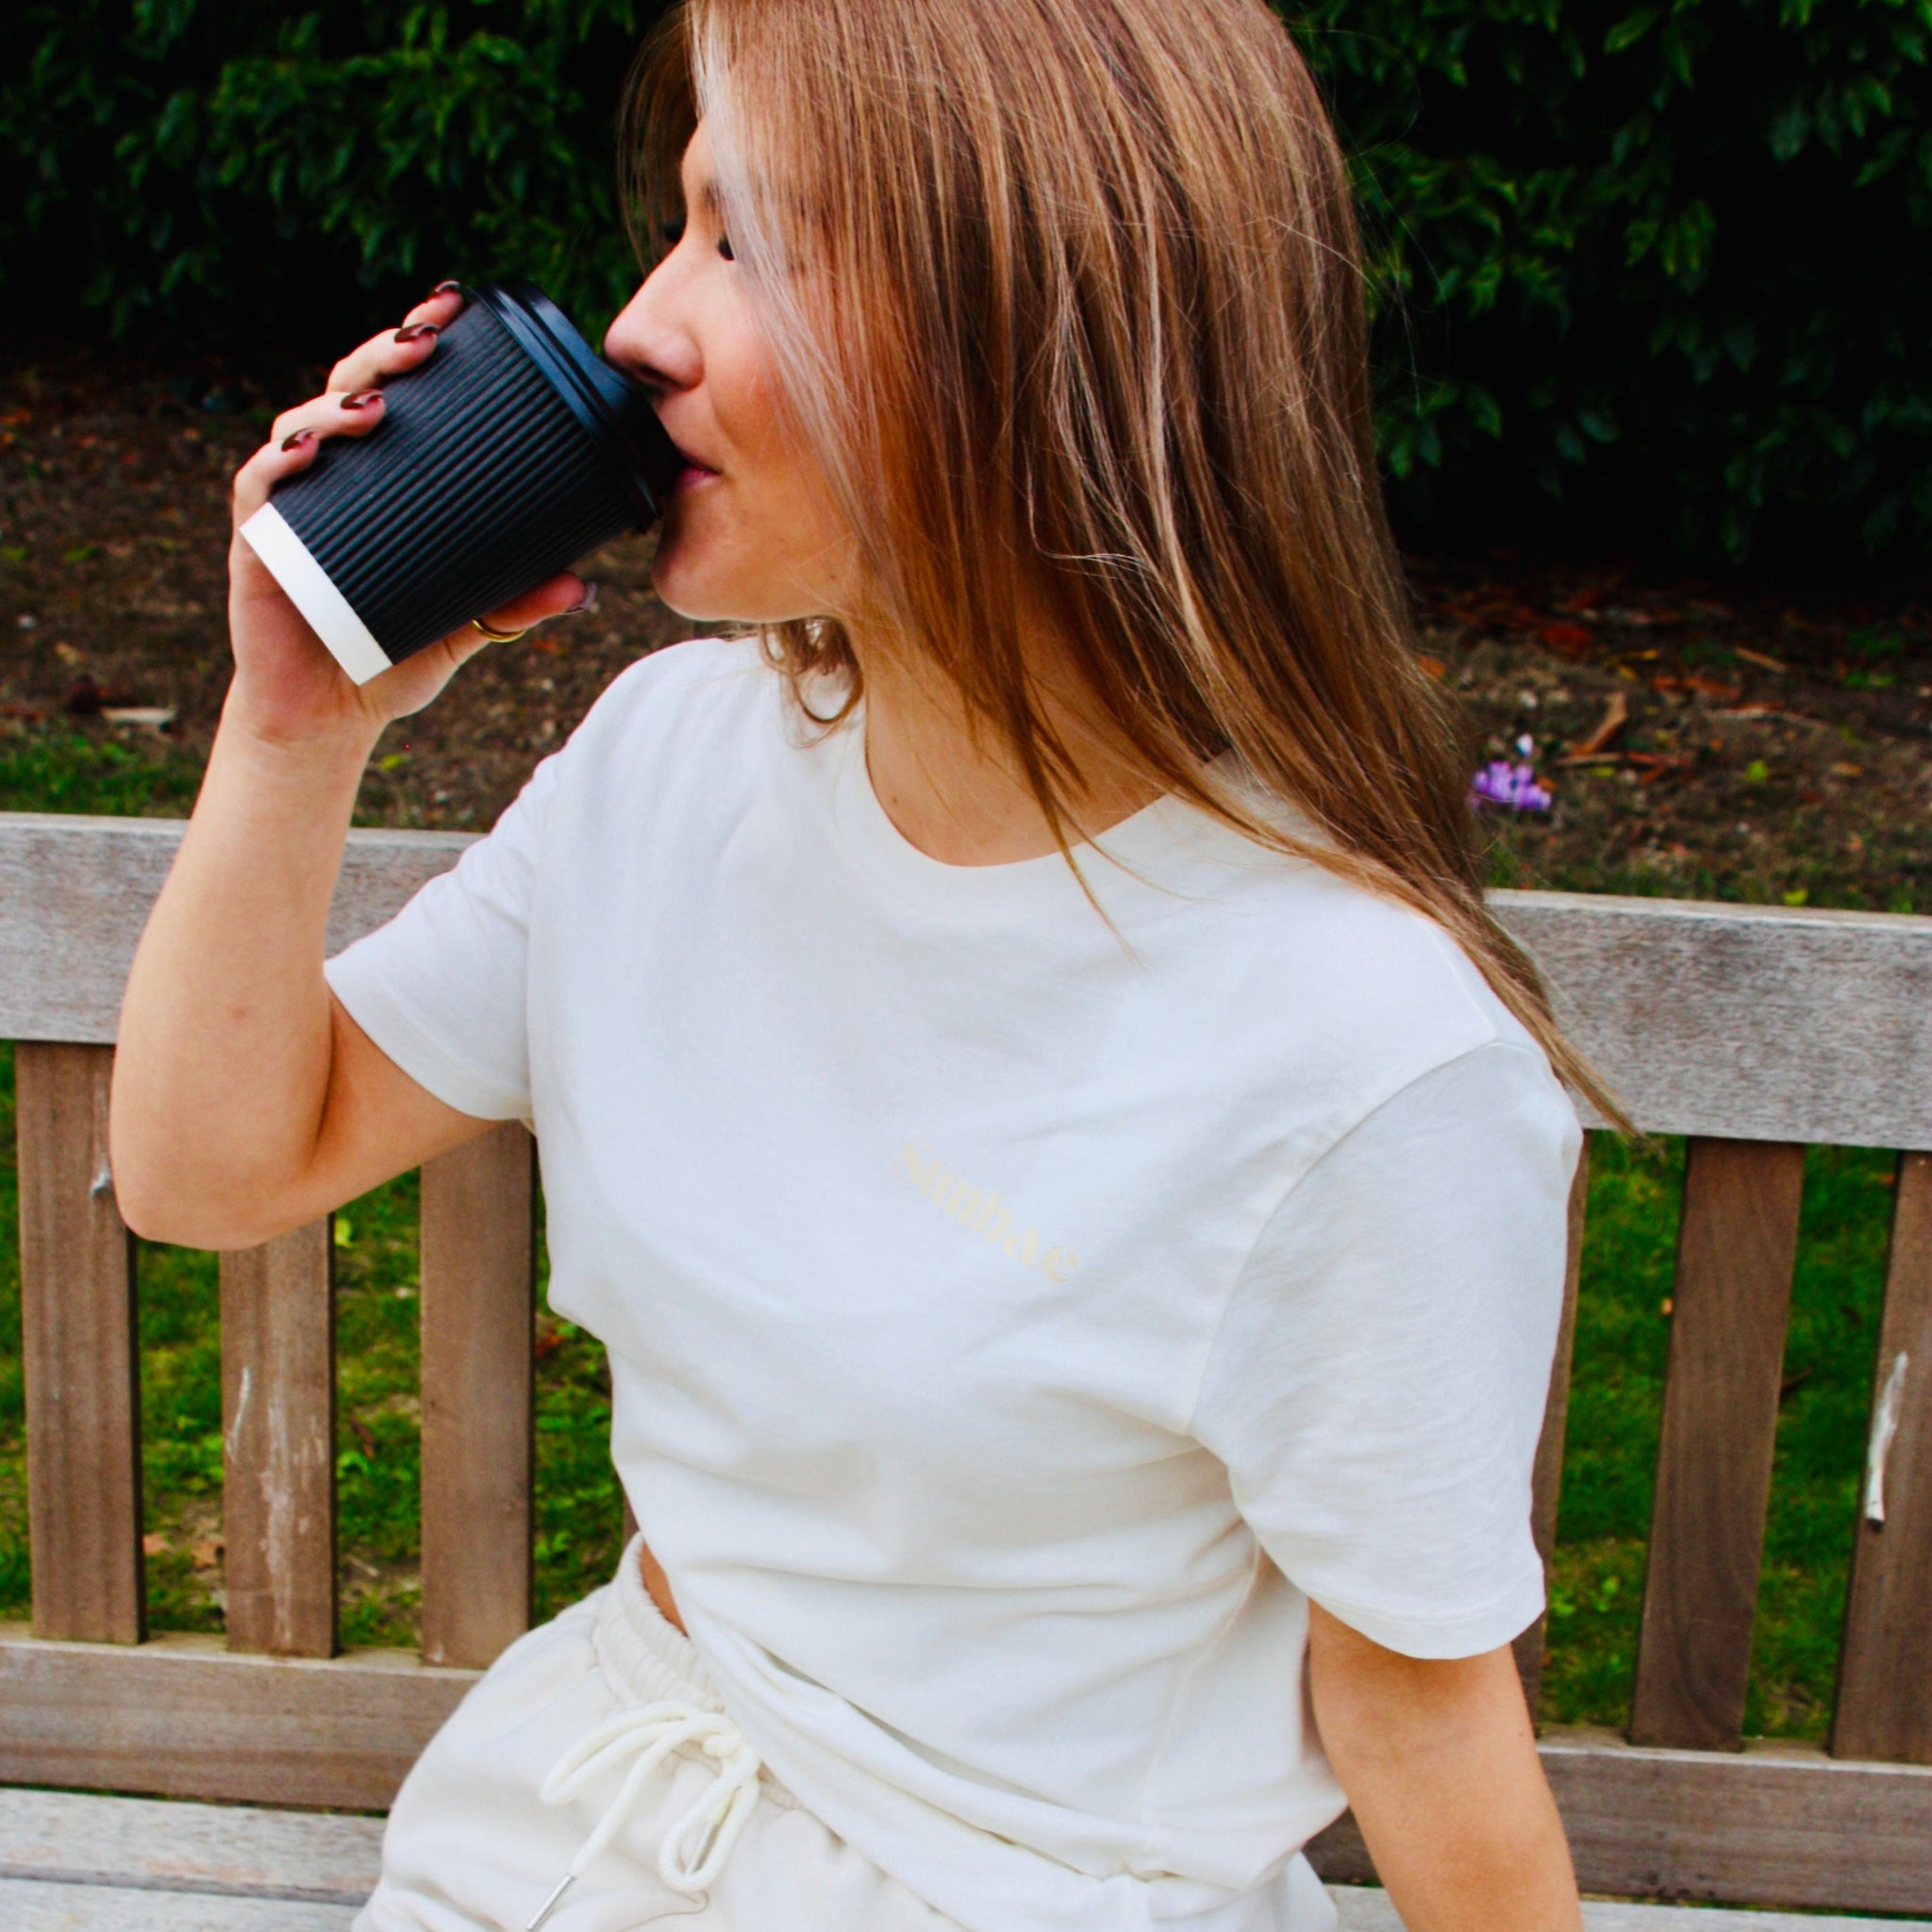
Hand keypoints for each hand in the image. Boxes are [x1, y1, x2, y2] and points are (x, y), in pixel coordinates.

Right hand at [226, 284, 589, 751]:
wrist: (332, 718)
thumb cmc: (394, 654)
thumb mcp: (470, 625)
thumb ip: (518, 603)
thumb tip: (582, 586)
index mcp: (379, 476)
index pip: (394, 389)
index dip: (417, 339)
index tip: (454, 306)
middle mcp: (331, 475)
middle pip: (347, 389)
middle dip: (383, 354)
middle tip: (426, 341)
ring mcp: (289, 505)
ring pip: (302, 427)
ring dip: (338, 404)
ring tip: (381, 404)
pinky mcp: (257, 545)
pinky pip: (260, 491)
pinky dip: (280, 465)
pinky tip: (307, 450)